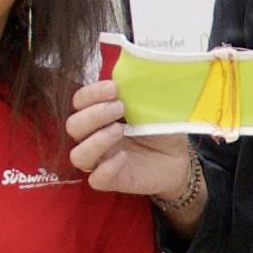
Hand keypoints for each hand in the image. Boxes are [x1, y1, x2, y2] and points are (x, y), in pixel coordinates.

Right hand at [64, 79, 200, 217]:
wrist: (179, 157)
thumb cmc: (161, 128)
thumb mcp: (151, 105)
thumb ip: (136, 92)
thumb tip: (130, 72)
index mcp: (100, 115)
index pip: (79, 101)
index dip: (90, 93)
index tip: (113, 88)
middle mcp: (94, 137)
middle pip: (72, 126)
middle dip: (94, 114)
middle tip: (120, 107)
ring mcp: (101, 160)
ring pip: (77, 155)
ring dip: (96, 140)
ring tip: (119, 130)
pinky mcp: (112, 180)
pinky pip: (96, 179)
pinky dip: (107, 167)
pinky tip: (124, 157)